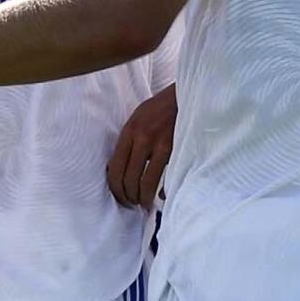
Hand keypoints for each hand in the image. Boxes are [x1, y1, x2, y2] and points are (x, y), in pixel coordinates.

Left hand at [107, 84, 176, 209]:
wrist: (185, 97)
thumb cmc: (160, 109)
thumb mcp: (137, 120)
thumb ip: (128, 141)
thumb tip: (117, 168)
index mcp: (129, 132)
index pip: (114, 168)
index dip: (115, 188)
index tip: (120, 196)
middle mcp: (141, 139)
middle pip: (128, 179)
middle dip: (129, 197)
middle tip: (132, 204)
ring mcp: (160, 145)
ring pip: (146, 182)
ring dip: (144, 199)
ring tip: (145, 204)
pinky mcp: (177, 150)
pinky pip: (166, 179)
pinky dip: (163, 192)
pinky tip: (161, 196)